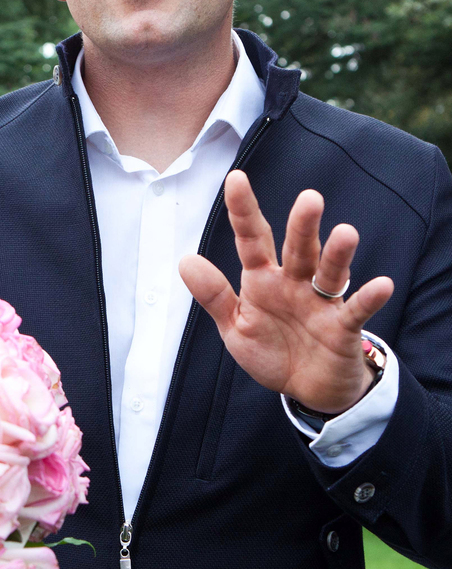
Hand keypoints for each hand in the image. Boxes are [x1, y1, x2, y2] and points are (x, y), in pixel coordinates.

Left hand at [179, 170, 393, 413]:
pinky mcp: (344, 327)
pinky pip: (357, 310)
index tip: (235, 179)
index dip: (243, 211)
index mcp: (263, 279)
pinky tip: (381, 285)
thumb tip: (185, 260)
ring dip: (338, 254)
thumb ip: (214, 296)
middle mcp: (295, 282)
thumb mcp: (236, 327)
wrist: (307, 389)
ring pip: (330, 272)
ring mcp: (322, 302)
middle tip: (309, 199)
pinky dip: (369, 298)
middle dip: (303, 225)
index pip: (252, 239)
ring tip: (346, 233)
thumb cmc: (272, 351)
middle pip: (299, 248)